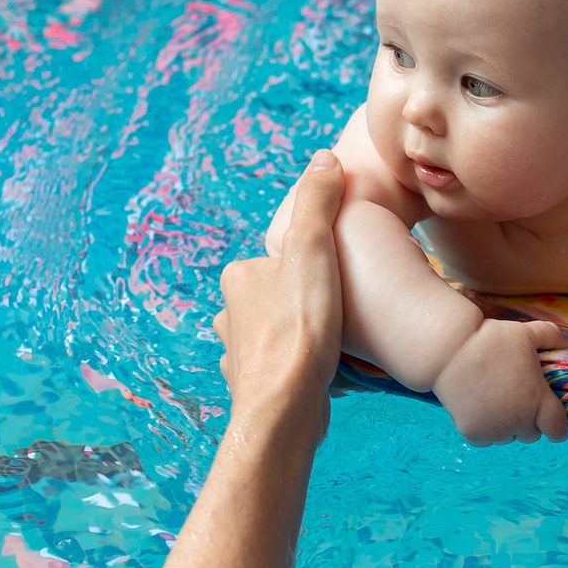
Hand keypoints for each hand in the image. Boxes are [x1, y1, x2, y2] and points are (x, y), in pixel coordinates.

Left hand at [215, 151, 345, 439]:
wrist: (285, 408)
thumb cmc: (300, 328)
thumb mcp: (315, 249)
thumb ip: (317, 203)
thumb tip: (324, 159)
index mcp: (239, 276)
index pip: (281, 257)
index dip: (314, 265)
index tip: (337, 278)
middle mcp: (229, 313)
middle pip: (278, 294)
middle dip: (305, 301)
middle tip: (338, 311)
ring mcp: (238, 353)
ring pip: (275, 332)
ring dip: (301, 335)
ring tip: (331, 343)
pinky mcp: (252, 388)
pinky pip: (278, 368)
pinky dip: (296, 368)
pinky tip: (319, 374)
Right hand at [431, 318, 567, 445]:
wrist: (449, 351)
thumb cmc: (490, 339)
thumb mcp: (526, 332)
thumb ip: (551, 337)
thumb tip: (566, 344)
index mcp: (538, 400)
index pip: (559, 431)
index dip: (558, 426)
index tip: (550, 417)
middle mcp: (519, 420)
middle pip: (532, 434)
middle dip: (528, 421)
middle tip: (515, 398)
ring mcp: (495, 429)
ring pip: (508, 437)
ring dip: (506, 426)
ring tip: (494, 400)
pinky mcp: (473, 433)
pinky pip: (486, 440)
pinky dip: (484, 429)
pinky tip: (479, 408)